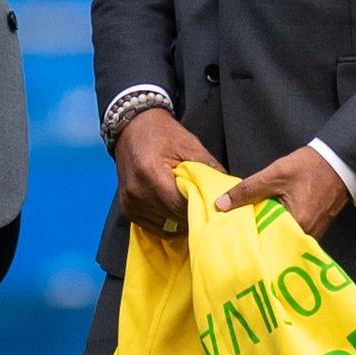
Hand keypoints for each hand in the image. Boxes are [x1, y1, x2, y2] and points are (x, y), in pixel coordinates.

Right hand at [114, 107, 222, 233]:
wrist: (133, 127)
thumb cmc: (162, 134)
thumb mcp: (189, 145)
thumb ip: (209, 168)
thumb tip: (228, 190)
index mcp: (150, 173)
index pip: (180, 206)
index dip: (199, 207)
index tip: (212, 205)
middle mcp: (136, 192)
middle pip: (173, 218)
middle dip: (191, 215)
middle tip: (204, 207)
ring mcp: (129, 202)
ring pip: (164, 226)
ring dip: (179, 221)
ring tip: (188, 207)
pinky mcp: (127, 209)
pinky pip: (152, 227)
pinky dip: (166, 221)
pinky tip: (174, 210)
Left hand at [214, 145, 350, 236]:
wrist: (338, 162)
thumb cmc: (308, 168)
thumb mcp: (273, 175)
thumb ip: (247, 190)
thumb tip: (220, 205)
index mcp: (296, 225)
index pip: (264, 241)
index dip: (246, 238)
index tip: (228, 235)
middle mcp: (305, 236)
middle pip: (273, 243)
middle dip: (255, 238)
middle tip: (233, 233)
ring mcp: (311, 234)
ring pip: (281, 239)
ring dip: (266, 233)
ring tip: (247, 228)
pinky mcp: (313, 229)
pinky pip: (290, 235)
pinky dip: (277, 229)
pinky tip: (265, 222)